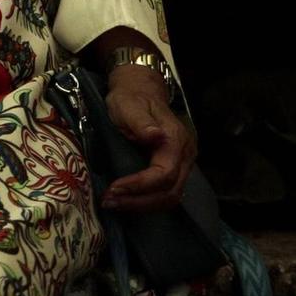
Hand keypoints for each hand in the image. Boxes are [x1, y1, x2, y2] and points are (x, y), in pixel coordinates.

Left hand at [101, 65, 195, 212]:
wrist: (141, 90)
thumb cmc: (131, 97)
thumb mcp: (128, 105)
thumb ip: (140, 122)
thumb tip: (154, 136)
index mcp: (175, 140)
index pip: (164, 173)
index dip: (140, 185)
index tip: (114, 189)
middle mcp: (185, 155)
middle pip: (170, 191)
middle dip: (139, 201)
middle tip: (110, 202)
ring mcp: (183, 163)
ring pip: (171, 196)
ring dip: (143, 205)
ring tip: (115, 204)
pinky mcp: (175, 168)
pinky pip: (167, 191)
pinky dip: (147, 200)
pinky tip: (127, 200)